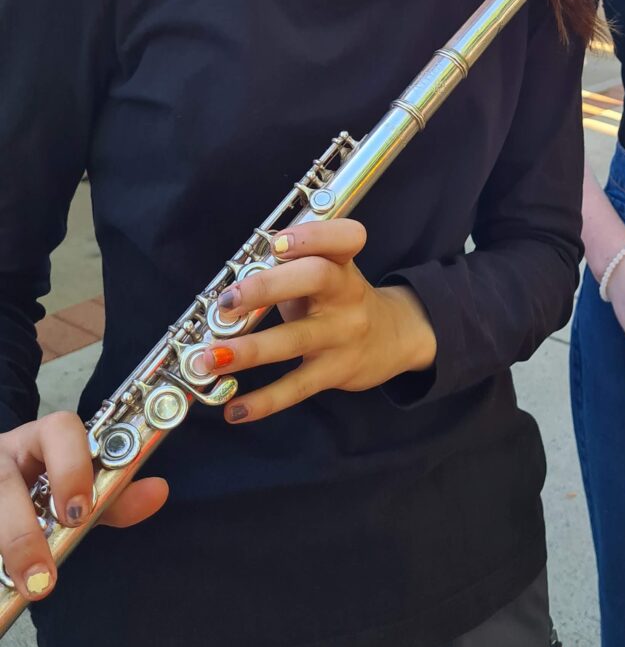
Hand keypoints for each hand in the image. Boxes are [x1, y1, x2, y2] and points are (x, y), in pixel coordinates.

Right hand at [0, 413, 166, 602]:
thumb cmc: (42, 490)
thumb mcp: (78, 492)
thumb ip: (114, 496)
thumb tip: (158, 491)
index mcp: (40, 439)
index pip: (58, 429)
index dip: (70, 468)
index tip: (80, 513)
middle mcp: (4, 454)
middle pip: (5, 481)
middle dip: (23, 532)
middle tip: (44, 575)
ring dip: (9, 547)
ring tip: (26, 587)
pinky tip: (4, 578)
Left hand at [193, 221, 436, 425]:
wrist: (393, 339)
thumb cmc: (339, 300)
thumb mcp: (326, 274)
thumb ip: (287, 272)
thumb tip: (228, 289)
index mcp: (342, 262)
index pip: (342, 238)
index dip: (311, 237)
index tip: (276, 244)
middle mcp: (347, 294)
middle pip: (315, 278)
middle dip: (266, 287)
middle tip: (226, 301)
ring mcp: (343, 334)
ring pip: (297, 339)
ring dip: (249, 350)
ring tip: (209, 358)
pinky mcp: (336, 371)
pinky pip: (298, 387)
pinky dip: (264, 401)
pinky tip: (234, 410)